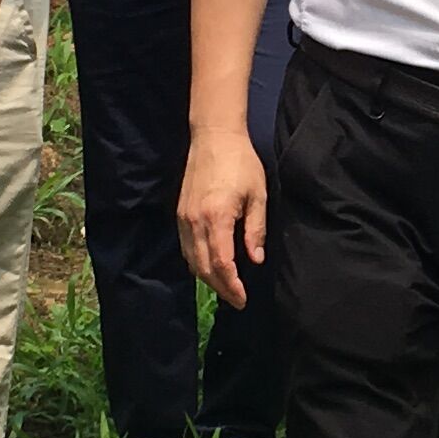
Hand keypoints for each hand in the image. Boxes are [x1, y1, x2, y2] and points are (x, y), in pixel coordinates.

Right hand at [179, 126, 269, 308]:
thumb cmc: (241, 163)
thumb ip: (256, 230)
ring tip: (226, 288)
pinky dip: (197, 263)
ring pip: (191, 260)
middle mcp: (195, 221)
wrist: (214, 137)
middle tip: (237, 300)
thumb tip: (255, 260)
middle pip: (203, 268)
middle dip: (221, 288)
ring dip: (208, 278)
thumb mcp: (258, 195)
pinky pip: (186, 248)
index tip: (243, 299)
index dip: (232, 286)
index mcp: (217, 217)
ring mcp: (184, 218)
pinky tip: (210, 267)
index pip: (221, 263)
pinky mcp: (180, 213)